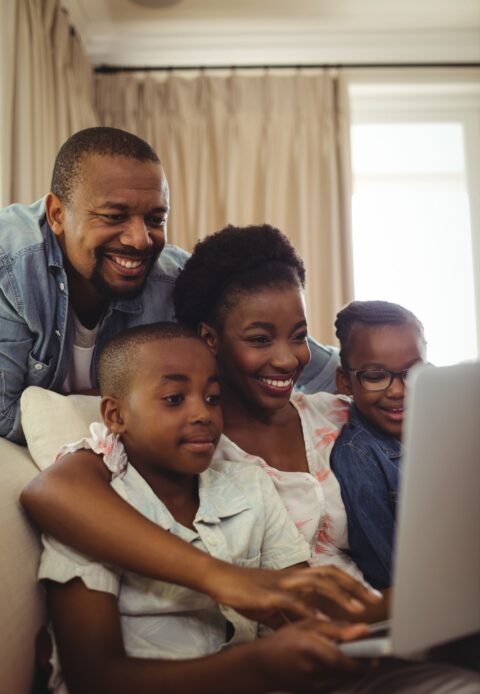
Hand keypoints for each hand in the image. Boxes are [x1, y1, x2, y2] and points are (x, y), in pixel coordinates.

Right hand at [209, 563, 380, 625]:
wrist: (220, 580)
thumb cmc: (246, 591)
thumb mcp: (274, 604)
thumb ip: (291, 614)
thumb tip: (307, 628)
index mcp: (295, 578)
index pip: (330, 575)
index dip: (351, 583)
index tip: (370, 596)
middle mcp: (293, 576)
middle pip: (330, 575)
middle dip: (353, 587)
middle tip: (373, 601)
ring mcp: (281, 583)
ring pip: (316, 583)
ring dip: (337, 596)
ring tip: (355, 610)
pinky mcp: (267, 594)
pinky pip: (290, 600)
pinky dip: (306, 609)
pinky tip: (319, 619)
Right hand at [253, 618, 376, 692]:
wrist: (263, 667)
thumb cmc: (284, 641)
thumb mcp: (308, 625)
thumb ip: (337, 628)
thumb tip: (364, 629)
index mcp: (311, 649)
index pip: (346, 659)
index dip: (366, 657)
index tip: (378, 650)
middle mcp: (313, 671)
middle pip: (350, 671)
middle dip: (363, 661)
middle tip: (368, 650)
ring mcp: (315, 686)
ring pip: (347, 678)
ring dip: (353, 668)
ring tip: (350, 654)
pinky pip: (338, 684)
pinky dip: (342, 675)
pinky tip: (334, 664)